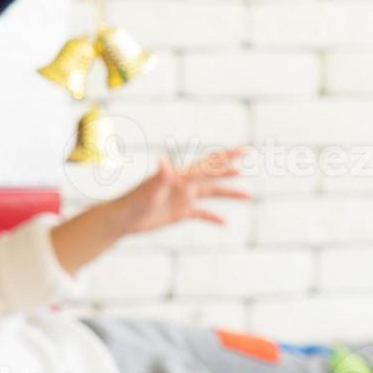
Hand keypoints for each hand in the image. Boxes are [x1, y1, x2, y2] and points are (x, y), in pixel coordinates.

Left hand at [114, 148, 251, 235]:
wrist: (122, 219)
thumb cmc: (134, 201)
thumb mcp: (149, 189)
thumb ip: (160, 175)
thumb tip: (163, 160)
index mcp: (181, 176)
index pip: (208, 164)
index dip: (226, 157)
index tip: (244, 150)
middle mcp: (184, 184)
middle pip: (212, 175)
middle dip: (230, 168)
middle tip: (250, 161)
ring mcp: (182, 198)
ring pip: (211, 194)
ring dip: (228, 194)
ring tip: (248, 196)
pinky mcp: (179, 213)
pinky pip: (200, 214)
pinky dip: (212, 217)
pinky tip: (224, 222)